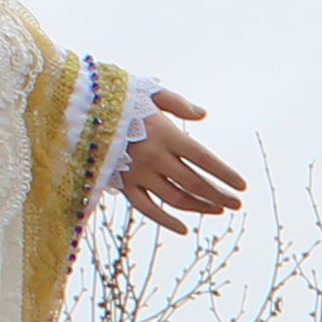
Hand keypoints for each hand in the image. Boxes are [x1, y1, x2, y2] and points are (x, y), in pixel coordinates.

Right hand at [109, 90, 247, 234]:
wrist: (79, 112)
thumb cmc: (118, 98)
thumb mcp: (149, 92)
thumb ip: (178, 103)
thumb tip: (202, 114)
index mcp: (165, 133)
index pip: (204, 159)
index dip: (225, 174)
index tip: (242, 186)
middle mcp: (154, 157)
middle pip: (194, 183)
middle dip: (219, 195)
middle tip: (237, 203)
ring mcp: (138, 174)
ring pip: (175, 198)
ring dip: (200, 207)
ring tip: (218, 210)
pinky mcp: (123, 185)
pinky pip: (147, 209)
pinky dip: (166, 221)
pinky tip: (183, 229)